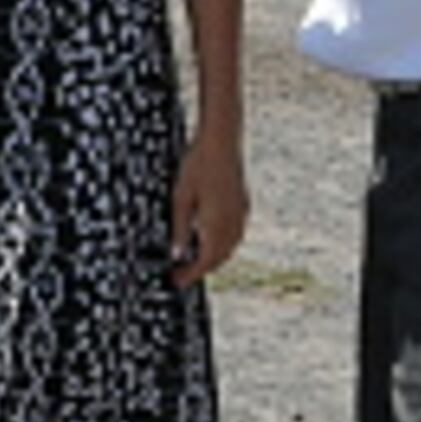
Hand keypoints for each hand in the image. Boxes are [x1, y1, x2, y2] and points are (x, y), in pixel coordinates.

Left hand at [168, 127, 247, 286]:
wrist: (222, 139)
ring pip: (230, 248)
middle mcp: (233, 223)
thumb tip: (177, 254)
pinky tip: (212, 239)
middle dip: (202, 270)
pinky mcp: (243, 203)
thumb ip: (180, 228)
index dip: (191, 275)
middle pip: (219, 258)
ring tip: (194, 261)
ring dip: (214, 259)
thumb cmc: (198, 165)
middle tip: (182, 275)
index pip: (205, 261)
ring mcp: (241, 213)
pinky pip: (235, 234)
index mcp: (216, 225)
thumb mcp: (181, 197)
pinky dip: (223, 244)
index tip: (177, 281)